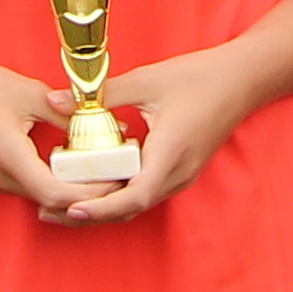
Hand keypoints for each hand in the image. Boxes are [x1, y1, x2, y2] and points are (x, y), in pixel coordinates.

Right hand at [0, 56, 128, 216]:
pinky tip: (73, 163)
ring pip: (39, 197)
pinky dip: (53, 181)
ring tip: (102, 168)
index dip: (91, 192)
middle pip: (51, 202)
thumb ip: (66, 112)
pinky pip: (28, 187)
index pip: (56, 193)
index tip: (117, 178)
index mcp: (7, 156)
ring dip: (71, 189)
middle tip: (119, 175)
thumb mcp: (27, 93)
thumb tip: (105, 122)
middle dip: (88, 194)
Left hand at [61, 42, 270, 222]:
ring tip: (64, 204)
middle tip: (49, 212)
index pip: (133, 196)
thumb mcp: (147, 80)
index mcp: (171, 152)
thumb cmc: (198, 76)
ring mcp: (183, 175)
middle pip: (130, 209)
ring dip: (104, 208)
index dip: (100, 209)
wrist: (243, 79)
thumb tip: (54, 101)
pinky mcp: (183, 171)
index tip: (70, 210)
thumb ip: (102, 95)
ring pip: (138, 204)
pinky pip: (148, 193)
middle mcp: (179, 172)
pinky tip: (98, 185)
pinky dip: (120, 196)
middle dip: (90, 215)